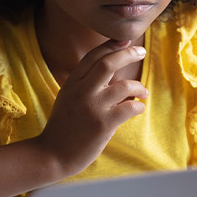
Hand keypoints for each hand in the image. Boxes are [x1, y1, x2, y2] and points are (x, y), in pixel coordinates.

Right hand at [35, 40, 147, 176]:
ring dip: (139, 87)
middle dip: (128, 54)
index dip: (111, 46)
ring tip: (144, 92)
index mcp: (72, 83)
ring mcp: (92, 107)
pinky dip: (138, 106)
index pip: (93, 57)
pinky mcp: (103, 124)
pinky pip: (129, 108)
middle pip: (108, 63)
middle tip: (141, 51)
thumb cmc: (64, 128)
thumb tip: (110, 69)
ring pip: (124, 86)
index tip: (125, 41)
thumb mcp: (68, 98)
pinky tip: (139, 108)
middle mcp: (81, 91)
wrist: (52, 155)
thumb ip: (84, 84)